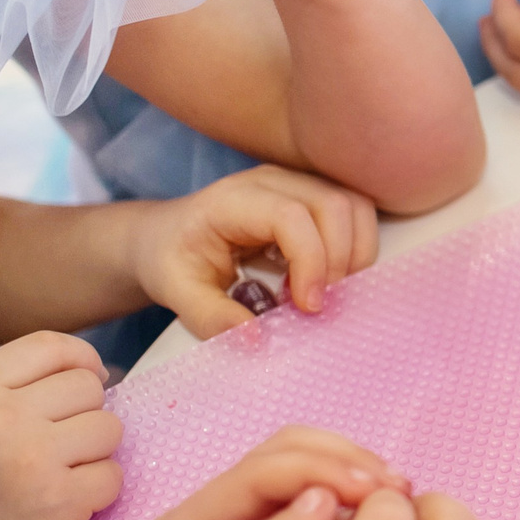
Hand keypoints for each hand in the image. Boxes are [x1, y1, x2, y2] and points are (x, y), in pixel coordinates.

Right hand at [0, 333, 120, 519]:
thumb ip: (6, 390)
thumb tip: (89, 372)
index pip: (50, 346)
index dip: (80, 360)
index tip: (89, 380)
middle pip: (87, 388)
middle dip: (84, 415)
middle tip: (59, 447)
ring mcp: (31, 460)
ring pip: (109, 429)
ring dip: (94, 454)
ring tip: (57, 476)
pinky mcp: (58, 503)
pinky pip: (113, 476)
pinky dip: (98, 493)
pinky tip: (64, 505)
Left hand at [127, 166, 380, 337]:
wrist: (164, 236)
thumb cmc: (169, 259)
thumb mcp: (174, 292)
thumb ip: (212, 316)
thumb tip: (257, 338)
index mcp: (233, 200)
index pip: (291, 216)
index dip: (311, 261)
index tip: (308, 307)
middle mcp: (272, 181)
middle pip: (335, 206)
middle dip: (340, 261)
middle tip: (319, 304)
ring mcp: (298, 184)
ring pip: (355, 206)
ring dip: (355, 254)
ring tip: (327, 290)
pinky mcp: (314, 196)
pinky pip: (355, 213)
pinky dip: (355, 248)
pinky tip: (328, 277)